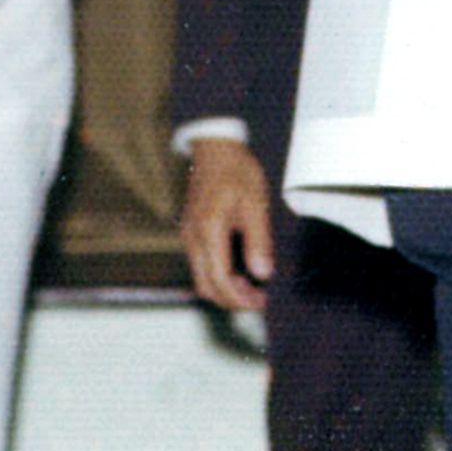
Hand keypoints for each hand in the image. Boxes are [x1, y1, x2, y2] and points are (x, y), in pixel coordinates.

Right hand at [179, 138, 276, 311]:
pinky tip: (240, 269)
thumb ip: (258, 241)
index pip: (220, 281)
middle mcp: (193, 238)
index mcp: (209, 231)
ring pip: (202, 278)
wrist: (215, 148)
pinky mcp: (191, 232)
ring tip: (253, 287)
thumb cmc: (236, 170)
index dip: (240, 298)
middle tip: (259, 299)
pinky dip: (219, 275)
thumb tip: (262, 273)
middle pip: (207, 286)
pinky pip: (201, 264)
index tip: (261, 302)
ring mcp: (189, 236)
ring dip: (225, 289)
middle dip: (232, 300)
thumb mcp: (256, 203)